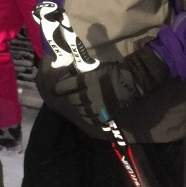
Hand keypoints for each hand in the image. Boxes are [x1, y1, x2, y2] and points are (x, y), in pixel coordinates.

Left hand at [52, 44, 169, 127]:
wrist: (130, 83)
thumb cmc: (112, 71)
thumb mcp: (95, 67)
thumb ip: (82, 70)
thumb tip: (69, 69)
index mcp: (84, 82)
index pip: (64, 87)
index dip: (58, 89)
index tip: (55, 90)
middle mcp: (86, 96)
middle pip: (71, 99)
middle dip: (69, 97)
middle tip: (70, 95)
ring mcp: (94, 108)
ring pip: (79, 110)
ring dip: (78, 106)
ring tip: (81, 103)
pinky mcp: (101, 116)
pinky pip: (89, 119)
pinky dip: (87, 116)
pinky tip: (88, 112)